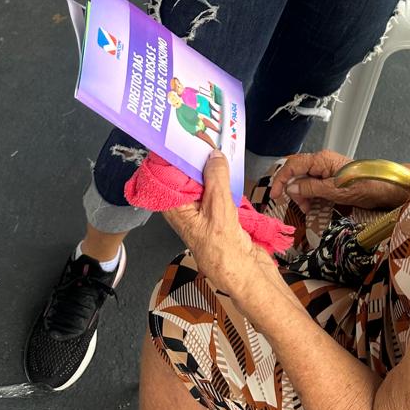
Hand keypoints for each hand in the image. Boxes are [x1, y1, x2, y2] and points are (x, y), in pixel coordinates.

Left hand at [165, 150, 282, 303]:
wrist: (244, 274)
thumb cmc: (223, 252)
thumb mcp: (219, 209)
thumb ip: (216, 179)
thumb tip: (214, 155)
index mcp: (175, 210)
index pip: (165, 176)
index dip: (170, 155)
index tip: (178, 135)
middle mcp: (184, 209)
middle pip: (182, 176)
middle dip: (191, 157)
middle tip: (201, 135)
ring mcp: (200, 210)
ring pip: (200, 181)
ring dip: (208, 166)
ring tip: (215, 147)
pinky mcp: (216, 212)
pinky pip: (214, 189)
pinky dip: (220, 178)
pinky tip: (227, 168)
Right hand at [270, 150, 409, 211]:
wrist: (382, 188)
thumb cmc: (360, 186)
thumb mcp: (332, 190)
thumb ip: (309, 188)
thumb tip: (290, 188)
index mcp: (320, 160)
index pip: (292, 165)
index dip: (281, 180)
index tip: (275, 195)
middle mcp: (321, 161)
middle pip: (297, 174)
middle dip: (295, 191)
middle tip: (300, 207)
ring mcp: (326, 169)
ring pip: (305, 181)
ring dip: (303, 196)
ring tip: (308, 209)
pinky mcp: (331, 178)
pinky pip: (314, 185)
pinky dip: (311, 196)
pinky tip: (314, 206)